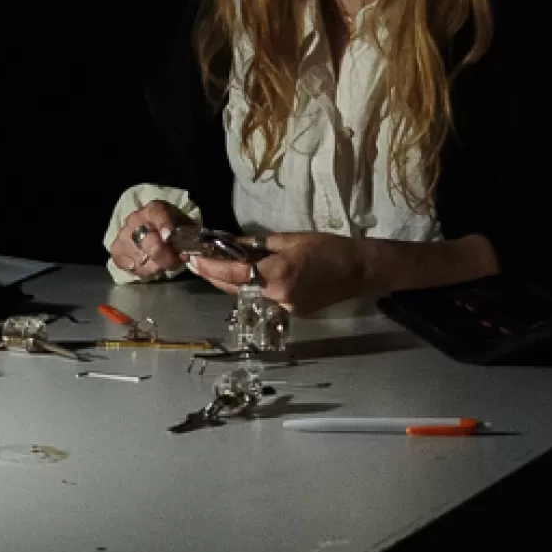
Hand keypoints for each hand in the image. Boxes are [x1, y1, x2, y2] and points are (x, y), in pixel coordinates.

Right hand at [107, 201, 186, 279]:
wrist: (153, 231)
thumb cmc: (172, 229)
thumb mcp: (184, 227)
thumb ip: (186, 238)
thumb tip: (184, 253)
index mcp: (154, 209)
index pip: (158, 213)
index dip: (164, 225)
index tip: (169, 236)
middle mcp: (135, 219)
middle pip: (149, 244)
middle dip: (166, 257)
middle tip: (175, 261)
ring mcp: (122, 235)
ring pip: (141, 260)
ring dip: (156, 267)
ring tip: (163, 263)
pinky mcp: (116, 250)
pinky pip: (128, 266)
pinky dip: (141, 270)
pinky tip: (148, 265)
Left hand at [185, 232, 368, 314]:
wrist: (358, 270)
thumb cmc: (327, 247)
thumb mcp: (289, 239)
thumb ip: (257, 244)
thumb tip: (230, 242)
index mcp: (277, 274)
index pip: (234, 272)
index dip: (210, 266)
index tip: (192, 259)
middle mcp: (278, 296)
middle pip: (236, 287)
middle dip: (214, 275)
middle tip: (195, 262)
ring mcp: (285, 307)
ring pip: (248, 295)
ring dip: (230, 282)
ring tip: (212, 266)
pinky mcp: (291, 312)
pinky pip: (263, 299)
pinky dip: (250, 287)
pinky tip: (243, 276)